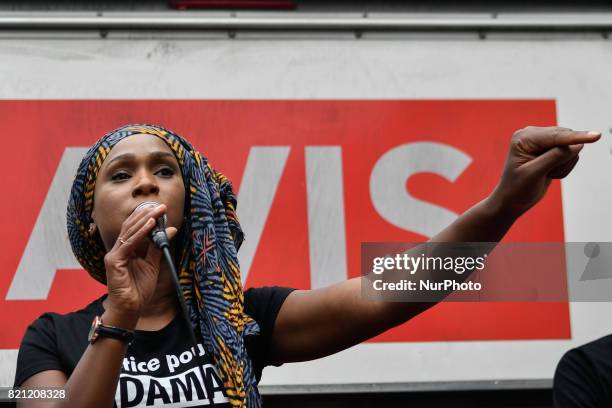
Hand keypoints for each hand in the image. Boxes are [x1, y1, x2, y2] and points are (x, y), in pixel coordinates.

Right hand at [103, 204, 177, 320]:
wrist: (130, 308)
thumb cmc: (139, 289)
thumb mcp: (153, 265)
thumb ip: (158, 247)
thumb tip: (170, 230)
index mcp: (126, 250)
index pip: (135, 228)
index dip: (147, 217)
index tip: (161, 210)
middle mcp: (118, 250)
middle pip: (132, 226)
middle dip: (147, 214)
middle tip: (162, 206)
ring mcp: (114, 255)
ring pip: (130, 232)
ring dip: (145, 220)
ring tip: (158, 211)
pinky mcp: (114, 261)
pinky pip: (129, 244)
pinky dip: (140, 233)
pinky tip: (150, 225)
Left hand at [492, 126, 600, 216]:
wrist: (513, 199)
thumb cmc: (517, 187)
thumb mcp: (534, 173)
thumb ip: (554, 158)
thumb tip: (577, 145)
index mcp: (524, 137)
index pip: (555, 136)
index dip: (576, 137)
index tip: (596, 136)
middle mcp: (534, 135)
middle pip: (566, 140)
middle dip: (562, 161)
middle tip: (547, 174)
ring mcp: (543, 141)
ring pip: (571, 149)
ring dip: (562, 166)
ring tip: (546, 174)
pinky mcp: (551, 149)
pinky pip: (571, 156)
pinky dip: (563, 168)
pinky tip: (549, 174)